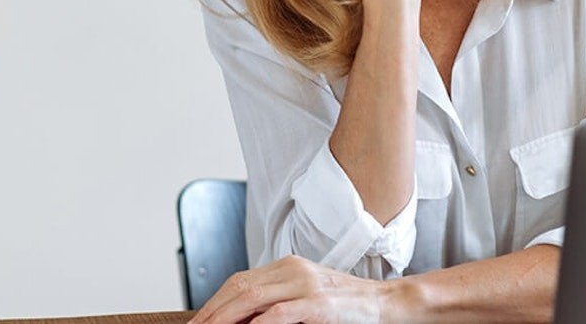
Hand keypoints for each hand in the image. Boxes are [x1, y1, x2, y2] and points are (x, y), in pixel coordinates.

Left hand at [188, 255, 402, 323]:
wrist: (387, 304)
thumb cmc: (348, 306)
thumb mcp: (307, 297)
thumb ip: (277, 302)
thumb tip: (242, 319)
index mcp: (288, 266)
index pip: (239, 280)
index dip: (214, 301)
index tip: (198, 320)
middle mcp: (294, 269)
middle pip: (239, 287)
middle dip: (211, 311)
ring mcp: (306, 284)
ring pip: (252, 297)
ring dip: (224, 318)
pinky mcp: (319, 303)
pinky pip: (280, 313)